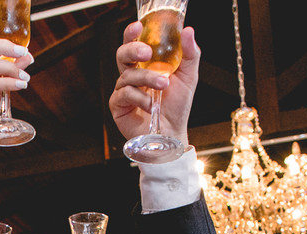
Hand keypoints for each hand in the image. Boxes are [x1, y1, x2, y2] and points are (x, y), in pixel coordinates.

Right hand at [109, 20, 199, 145]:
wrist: (171, 133)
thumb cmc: (176, 106)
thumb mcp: (188, 77)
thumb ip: (189, 54)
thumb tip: (188, 31)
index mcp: (145, 65)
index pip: (134, 44)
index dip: (132, 34)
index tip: (138, 27)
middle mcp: (131, 75)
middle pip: (122, 54)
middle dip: (133, 50)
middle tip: (147, 53)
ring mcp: (123, 90)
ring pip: (127, 75)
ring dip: (146, 79)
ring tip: (163, 86)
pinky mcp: (117, 105)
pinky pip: (124, 94)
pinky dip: (139, 98)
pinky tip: (150, 105)